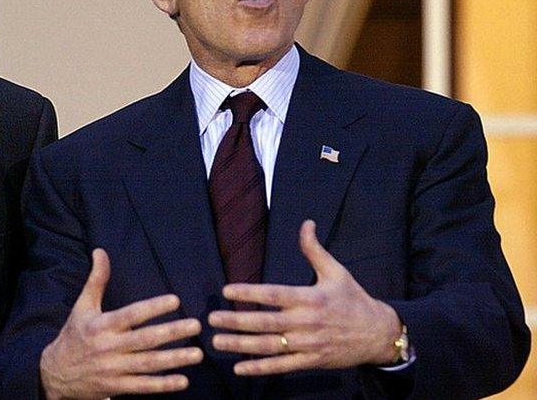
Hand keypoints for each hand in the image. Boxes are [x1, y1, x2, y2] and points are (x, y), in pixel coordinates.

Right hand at [40, 249, 203, 399]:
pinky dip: (163, 385)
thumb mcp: (82, 306)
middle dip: (172, 332)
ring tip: (197, 354)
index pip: (131, 314)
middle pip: (145, 339)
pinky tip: (183, 380)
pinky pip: (142, 386)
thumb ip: (96, 280)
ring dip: (174, 359)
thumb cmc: (73, 335)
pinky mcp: (116, 387)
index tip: (175, 300)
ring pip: (148, 364)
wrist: (55, 373)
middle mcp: (109, 347)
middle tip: (196, 325)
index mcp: (102, 325)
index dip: (153, 307)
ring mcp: (113, 369)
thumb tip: (101, 251)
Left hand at [207, 220, 401, 375]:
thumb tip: (306, 223)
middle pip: (265, 322)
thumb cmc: (354, 299)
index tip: (226, 290)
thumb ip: (314, 250)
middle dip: (236, 321)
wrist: (378, 334)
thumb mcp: (336, 272)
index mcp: (310, 298)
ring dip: (241, 345)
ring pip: (269, 346)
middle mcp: (306, 322)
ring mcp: (308, 344)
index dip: (249, 292)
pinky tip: (239, 368)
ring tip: (217, 342)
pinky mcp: (311, 361)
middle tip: (212, 318)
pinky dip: (260, 368)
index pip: (273, 295)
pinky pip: (282, 366)